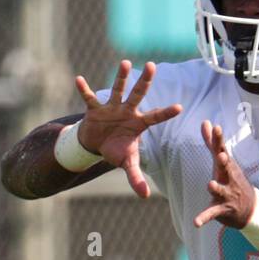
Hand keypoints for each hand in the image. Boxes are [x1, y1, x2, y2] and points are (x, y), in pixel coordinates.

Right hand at [74, 60, 180, 197]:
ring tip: (126, 63)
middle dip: (144, 82)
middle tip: (152, 66)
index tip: (179, 107)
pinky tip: (79, 79)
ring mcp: (111, 108)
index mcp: (137, 124)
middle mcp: (126, 112)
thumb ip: (136, 177)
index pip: (155, 117)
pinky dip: (84, 89)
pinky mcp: (94, 109)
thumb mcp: (126, 163)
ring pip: (117, 90)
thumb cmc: (115, 150)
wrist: (95, 144)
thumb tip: (145, 196)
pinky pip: (89, 98)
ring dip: (120, 77)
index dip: (166, 113)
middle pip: (138, 95)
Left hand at [193, 121, 255, 228]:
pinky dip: (204, 218)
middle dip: (224, 162)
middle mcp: (228, 179)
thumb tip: (206, 122)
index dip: (219, 140)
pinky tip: (196, 223)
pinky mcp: (221, 210)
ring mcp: (226, 194)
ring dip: (216, 188)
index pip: (222, 150)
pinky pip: (212, 214)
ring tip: (210, 184)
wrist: (251, 209)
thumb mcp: (223, 162)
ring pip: (220, 191)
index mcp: (227, 166)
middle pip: (226, 168)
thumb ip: (212, 143)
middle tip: (222, 155)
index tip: (217, 128)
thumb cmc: (233, 180)